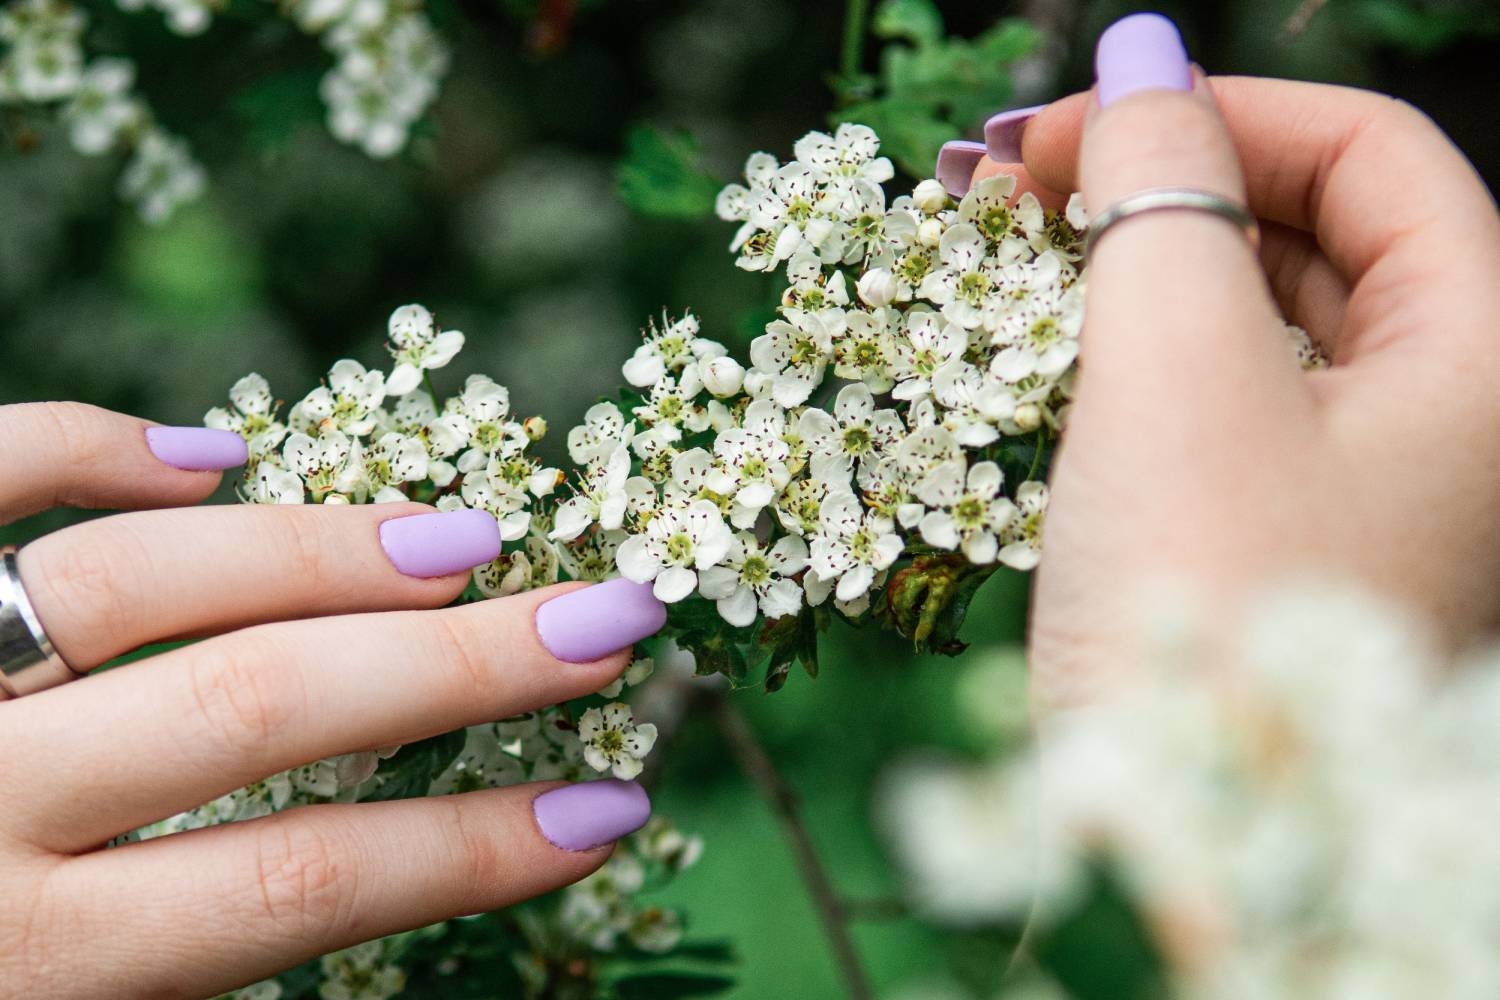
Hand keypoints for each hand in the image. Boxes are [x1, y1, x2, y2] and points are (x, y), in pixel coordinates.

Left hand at [0, 403, 665, 997]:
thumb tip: (369, 863)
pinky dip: (89, 447)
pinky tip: (211, 454)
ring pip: (136, 578)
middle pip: (260, 704)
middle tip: (602, 619)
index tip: (604, 811)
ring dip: (320, 551)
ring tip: (461, 540)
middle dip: (458, 662)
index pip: (302, 883)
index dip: (472, 848)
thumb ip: (185, 948)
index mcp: (36, 965)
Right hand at [954, 14, 1499, 701]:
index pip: (1375, 162)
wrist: (1172, 866)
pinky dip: (1135, 361)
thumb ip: (1159, 196)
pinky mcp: (1272, 553)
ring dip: (1139, 270)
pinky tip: (1050, 354)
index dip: (1223, 113)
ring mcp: (1361, 498)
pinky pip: (1219, 411)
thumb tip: (1137, 56)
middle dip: (1167, 185)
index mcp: (1479, 368)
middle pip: (1319, 238)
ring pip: (1260, 325)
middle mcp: (1445, 427)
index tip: (1070, 124)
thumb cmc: (1199, 616)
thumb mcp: (1176, 377)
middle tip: (1015, 183)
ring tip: (1011, 254)